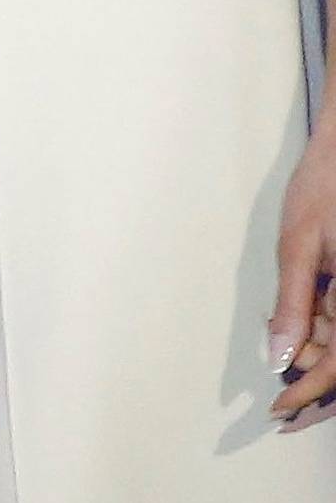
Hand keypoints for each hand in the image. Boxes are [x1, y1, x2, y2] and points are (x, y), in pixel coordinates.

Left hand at [270, 121, 335, 418]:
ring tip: (280, 321)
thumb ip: (292, 303)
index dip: (309, 395)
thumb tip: (280, 357)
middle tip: (274, 355)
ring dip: (313, 343)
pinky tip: (296, 309)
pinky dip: (320, 322)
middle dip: (309, 368)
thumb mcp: (299, 243)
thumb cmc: (324, 188)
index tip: (278, 412)